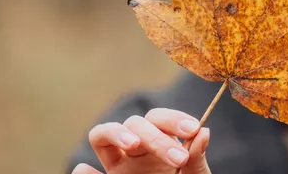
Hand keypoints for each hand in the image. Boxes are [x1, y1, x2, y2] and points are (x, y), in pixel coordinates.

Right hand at [71, 108, 211, 173]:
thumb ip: (197, 159)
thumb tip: (203, 131)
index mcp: (158, 142)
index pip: (159, 119)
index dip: (174, 119)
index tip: (192, 129)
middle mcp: (135, 149)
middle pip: (135, 125)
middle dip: (157, 137)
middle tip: (179, 158)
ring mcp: (117, 166)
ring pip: (103, 134)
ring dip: (116, 133)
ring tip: (134, 144)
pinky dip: (83, 172)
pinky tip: (84, 170)